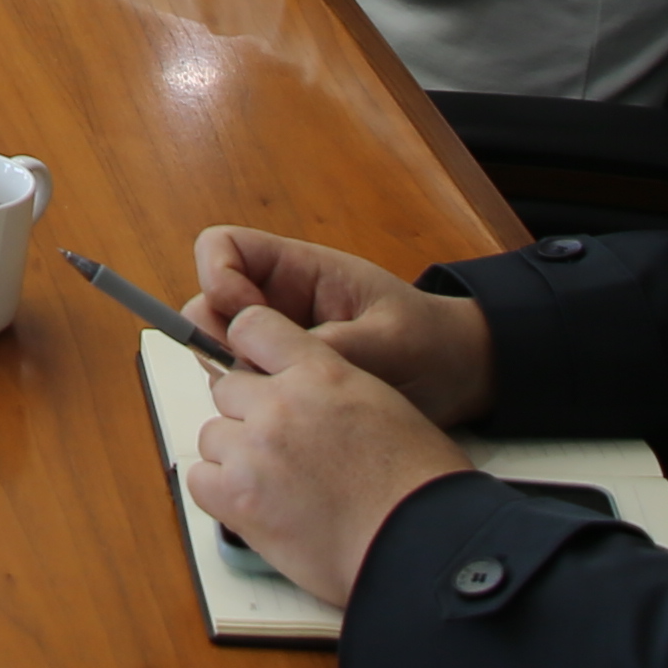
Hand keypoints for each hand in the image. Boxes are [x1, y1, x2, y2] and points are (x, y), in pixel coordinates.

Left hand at [180, 302, 477, 607]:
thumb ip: (329, 388)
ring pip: (213, 436)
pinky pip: (201, 482)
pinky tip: (258, 507)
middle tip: (283, 451)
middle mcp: (280, 403)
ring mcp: (254, 450)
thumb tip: (300, 395)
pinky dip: (221, 494)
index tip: (254, 372)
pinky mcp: (238, 498)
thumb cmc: (418, 483)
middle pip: (227, 390)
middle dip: (248, 417)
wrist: (422, 543)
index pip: (252, 328)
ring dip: (236, 458)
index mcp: (321, 371)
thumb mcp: (382, 405)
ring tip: (279, 487)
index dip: (248, 351)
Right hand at [188, 226, 498, 425]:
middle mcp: (276, 302)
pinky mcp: (283, 379)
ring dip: (235, 375)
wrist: (458, 377)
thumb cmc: (431, 343)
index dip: (217, 277)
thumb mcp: (391, 341)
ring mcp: (276, 342)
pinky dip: (251, 402)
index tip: (246, 318)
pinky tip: (290, 419)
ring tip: (286, 398)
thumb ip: (336, 346)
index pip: (223, 249)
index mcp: (299, 271)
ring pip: (218, 350)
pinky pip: (242, 385)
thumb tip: (280, 365)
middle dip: (218, 338)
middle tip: (259, 373)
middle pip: (208, 305)